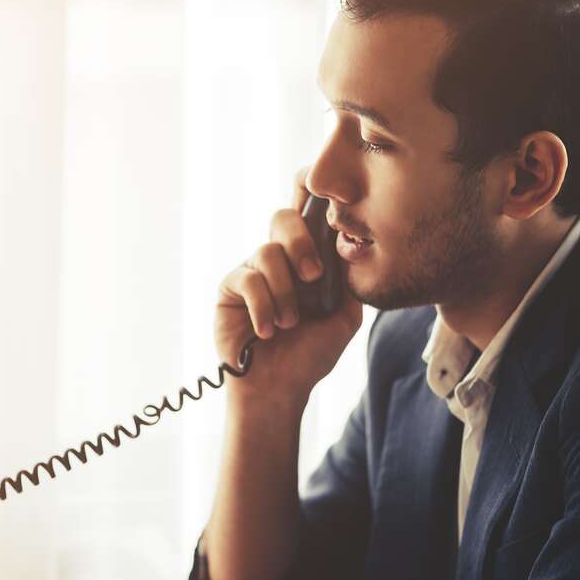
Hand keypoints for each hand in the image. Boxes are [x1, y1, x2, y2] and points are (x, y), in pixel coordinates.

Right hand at [214, 167, 362, 412]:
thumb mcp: (344, 316)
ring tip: (289, 323)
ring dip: (285, 292)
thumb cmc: (310, 355)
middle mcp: (280, 258)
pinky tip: (268, 331)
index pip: (307, 212)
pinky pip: (248, 278)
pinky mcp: (230, 287)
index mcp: (309, 259)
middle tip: (314, 277)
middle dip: (301, 243)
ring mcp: (253, 270)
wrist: (279, 389)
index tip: (327, 195)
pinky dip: (264, 307)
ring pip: (268, 252)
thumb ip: (348, 278)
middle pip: (284, 218)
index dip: (311, 190)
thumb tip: (349, 241)